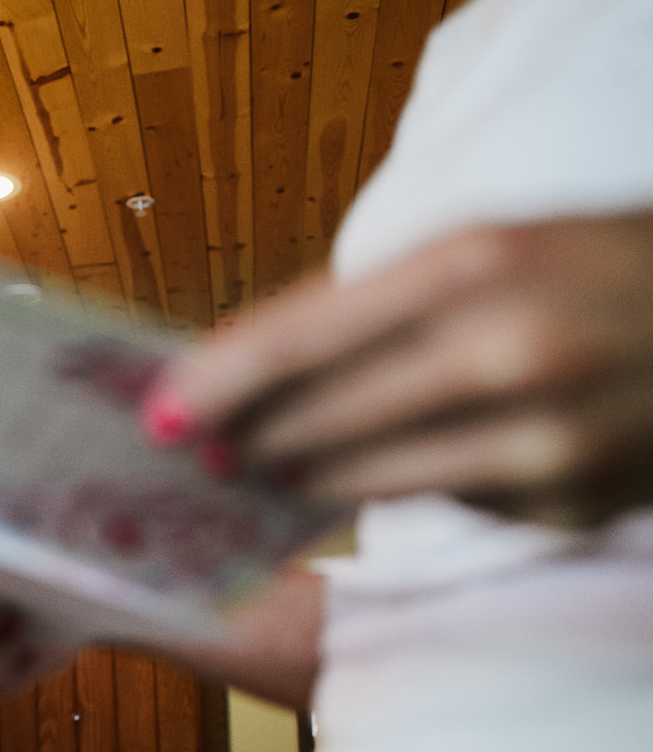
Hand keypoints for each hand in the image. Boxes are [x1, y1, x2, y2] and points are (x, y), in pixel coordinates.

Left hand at [144, 211, 652, 526]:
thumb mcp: (489, 246)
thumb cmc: (596, 269)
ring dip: (304, 476)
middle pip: (320, 420)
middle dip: (246, 441)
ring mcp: (543, 441)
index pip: (300, 338)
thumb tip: (247, 364)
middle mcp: (506, 354)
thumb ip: (370, 303)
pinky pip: (447, 505)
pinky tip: (390, 468)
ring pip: (369, 480)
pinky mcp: (569, 505)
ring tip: (266, 467)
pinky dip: (408, 487)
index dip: (216, 383)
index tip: (156, 412)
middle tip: (199, 453)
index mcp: (475, 264)